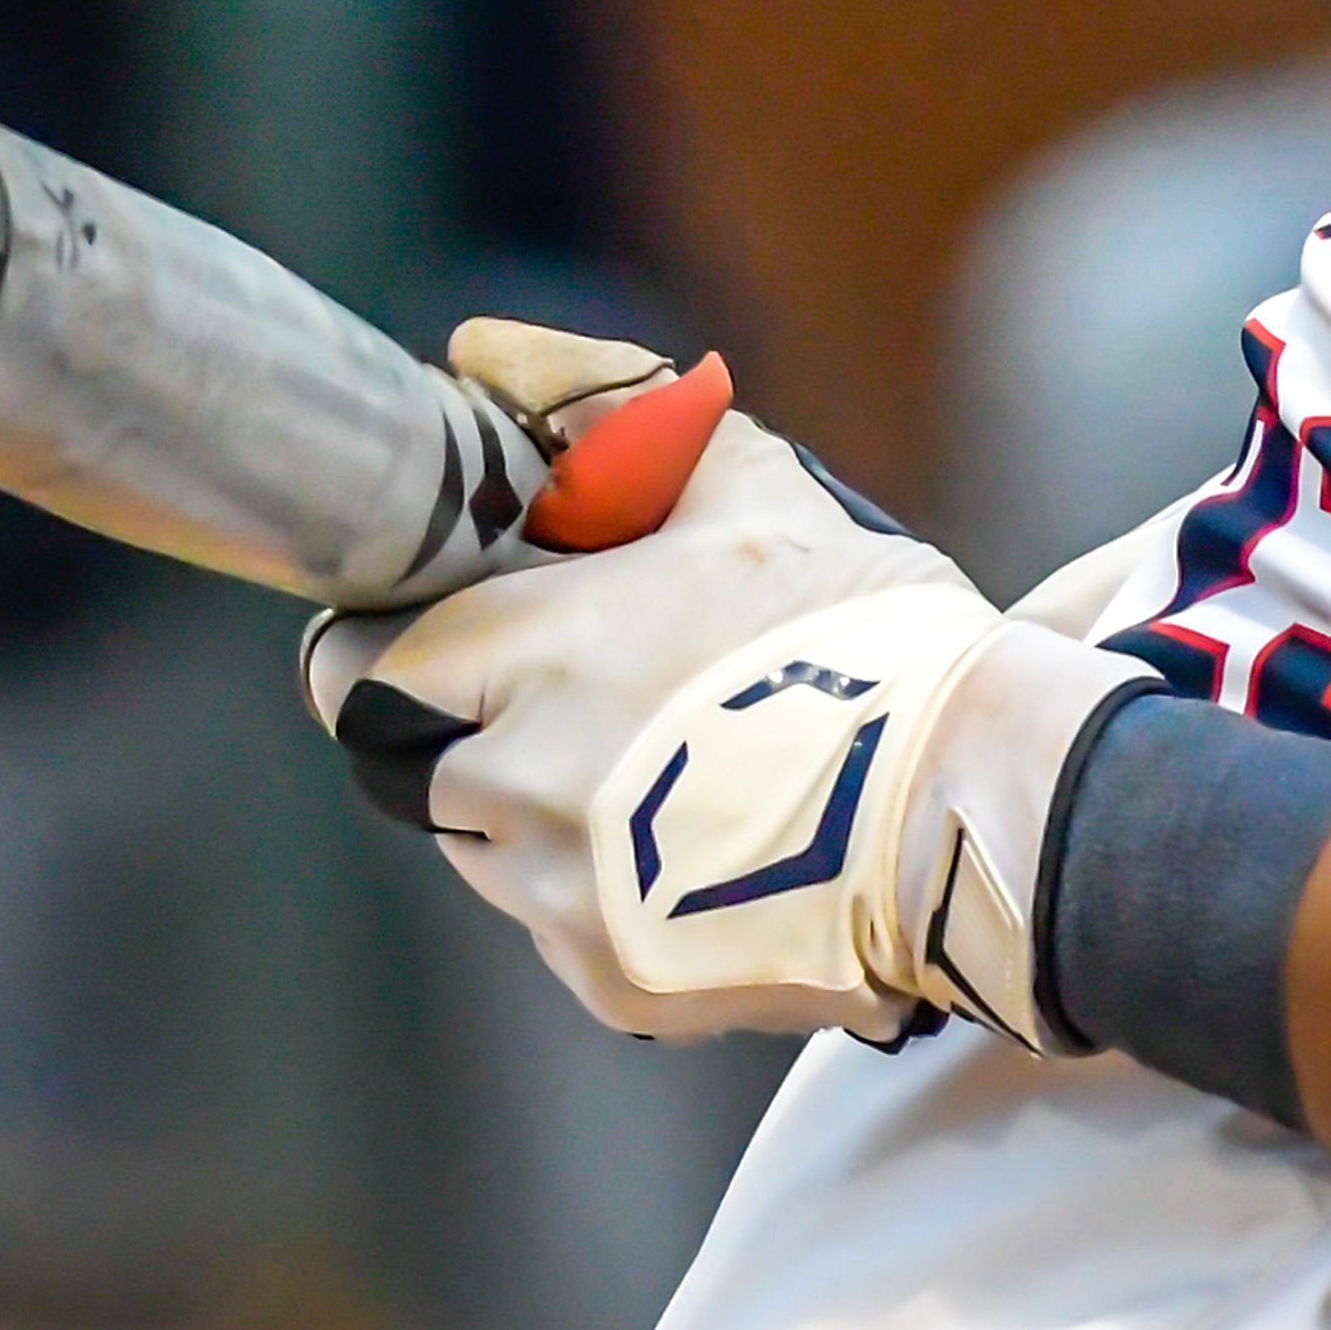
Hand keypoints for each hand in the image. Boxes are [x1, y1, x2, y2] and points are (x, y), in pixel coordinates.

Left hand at [304, 322, 1159, 1043]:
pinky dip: (594, 888)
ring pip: (478, 848)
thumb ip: (599, 407)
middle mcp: (519, 782)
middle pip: (405, 761)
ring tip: (644, 767)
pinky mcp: (610, 979)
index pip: (356, 666)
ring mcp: (561, 895)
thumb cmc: (861, 636)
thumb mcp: (744, 486)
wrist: (974, 806)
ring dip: (525, 807)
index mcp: (535, 655)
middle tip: (551, 697)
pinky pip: (555, 926)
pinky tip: (690, 844)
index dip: (383, 645)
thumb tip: (482, 350)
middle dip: (456, 725)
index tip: (429, 631)